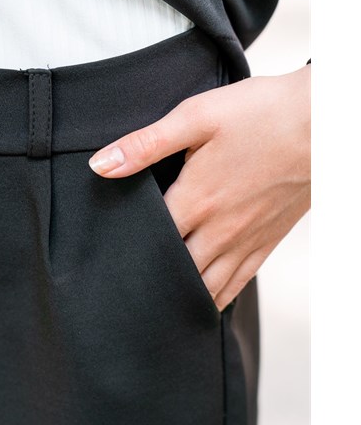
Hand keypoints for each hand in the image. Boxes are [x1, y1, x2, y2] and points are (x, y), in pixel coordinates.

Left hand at [88, 65, 310, 310]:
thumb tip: (100, 165)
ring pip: (206, 285)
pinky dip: (217, 297)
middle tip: (125, 294)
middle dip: (149, 282)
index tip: (105, 264)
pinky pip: (238, 282)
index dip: (124, 254)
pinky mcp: (268, 240)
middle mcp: (220, 229)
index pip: (150, 241)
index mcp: (197, 200)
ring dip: (179, 297)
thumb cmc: (261, 114)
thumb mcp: (196, 118)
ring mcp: (246, 239)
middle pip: (175, 271)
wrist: (324, 122)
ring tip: (156, 310)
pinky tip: (204, 303)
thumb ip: (145, 145)